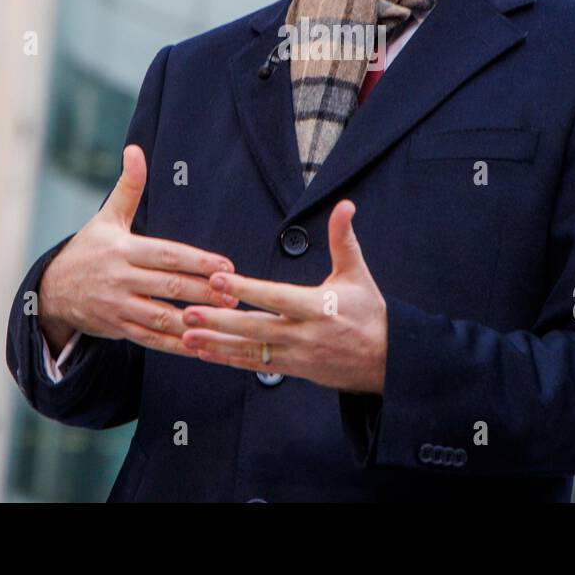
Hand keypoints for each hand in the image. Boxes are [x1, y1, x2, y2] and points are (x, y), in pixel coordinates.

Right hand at [37, 144, 238, 355]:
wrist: (52, 291)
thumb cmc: (89, 249)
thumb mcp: (107, 217)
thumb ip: (128, 187)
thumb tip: (135, 149)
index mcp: (122, 249)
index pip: (166, 254)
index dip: (197, 261)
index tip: (226, 266)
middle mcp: (120, 278)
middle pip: (168, 286)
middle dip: (203, 291)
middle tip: (235, 294)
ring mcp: (118, 306)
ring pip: (161, 316)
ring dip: (195, 320)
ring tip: (225, 320)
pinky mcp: (118, 329)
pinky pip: (151, 340)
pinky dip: (176, 345)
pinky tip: (201, 345)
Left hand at [180, 200, 387, 393]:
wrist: (386, 361)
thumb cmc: (370, 313)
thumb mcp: (357, 273)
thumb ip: (343, 239)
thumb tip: (345, 205)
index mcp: (319, 306)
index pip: (276, 296)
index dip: (247, 288)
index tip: (219, 279)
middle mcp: (305, 333)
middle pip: (256, 327)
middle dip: (220, 320)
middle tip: (189, 312)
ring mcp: (298, 355)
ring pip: (251, 350)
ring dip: (217, 343)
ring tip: (187, 335)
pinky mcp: (294, 369)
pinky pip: (256, 364)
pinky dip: (229, 359)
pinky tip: (205, 352)